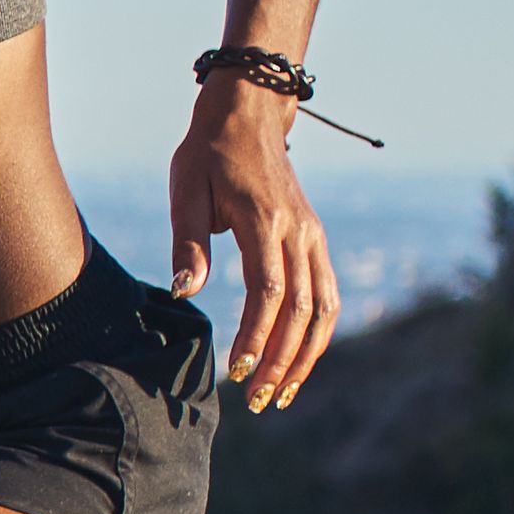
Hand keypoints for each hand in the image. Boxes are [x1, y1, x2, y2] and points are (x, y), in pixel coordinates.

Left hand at [169, 82, 338, 405]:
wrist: (250, 113)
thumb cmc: (208, 151)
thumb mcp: (186, 188)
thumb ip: (189, 242)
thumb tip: (186, 292)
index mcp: (266, 221)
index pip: (269, 292)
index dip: (256, 336)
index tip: (237, 371)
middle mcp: (299, 232)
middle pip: (301, 310)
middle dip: (281, 360)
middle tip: (257, 400)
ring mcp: (313, 236)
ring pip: (324, 307)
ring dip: (306, 355)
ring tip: (282, 393)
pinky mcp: (315, 239)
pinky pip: (327, 294)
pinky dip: (318, 332)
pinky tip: (298, 360)